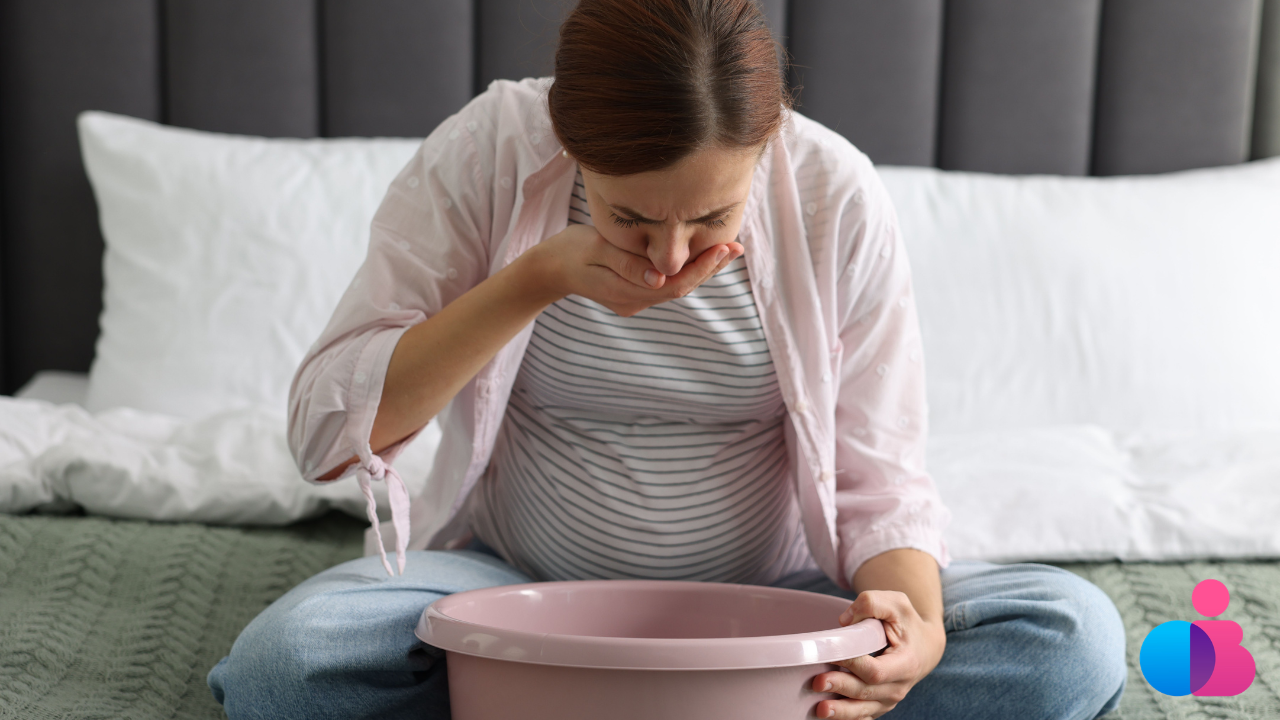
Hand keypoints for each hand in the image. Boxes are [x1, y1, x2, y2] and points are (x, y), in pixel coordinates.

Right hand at [525, 223, 743, 316]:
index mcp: (625, 292)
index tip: (724, 249)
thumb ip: (627, 264)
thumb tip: (659, 278)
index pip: (674, 285)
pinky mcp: (634, 294)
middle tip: (737, 247)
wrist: (548, 268)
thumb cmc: (570, 251)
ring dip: (702, 269)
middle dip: (710, 268)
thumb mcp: (595, 250)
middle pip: (681, 289)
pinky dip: (686, 269)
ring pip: (676, 287)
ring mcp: (635, 301)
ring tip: (729, 249)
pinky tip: (703, 254)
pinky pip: (667, 284)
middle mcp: (634, 302)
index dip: (702, 268)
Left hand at [812, 591, 946, 718]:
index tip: (833, 655)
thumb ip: (872, 603)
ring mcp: (889, 699)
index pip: (876, 670)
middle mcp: (899, 687)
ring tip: (819, 709)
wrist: (924, 646)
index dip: (854, 664)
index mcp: (906, 664)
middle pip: (866, 691)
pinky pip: (863, 716)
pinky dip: (847, 718)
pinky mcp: (879, 704)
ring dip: (841, 711)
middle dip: (841, 687)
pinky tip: (831, 718)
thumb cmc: (906, 622)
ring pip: (864, 709)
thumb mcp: (896, 603)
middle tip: (818, 682)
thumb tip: (845, 621)